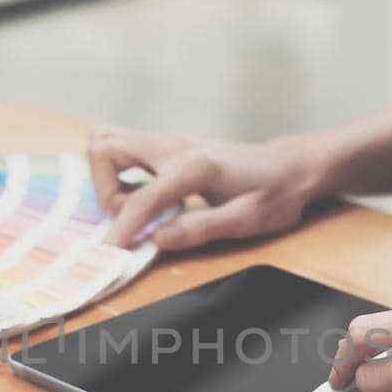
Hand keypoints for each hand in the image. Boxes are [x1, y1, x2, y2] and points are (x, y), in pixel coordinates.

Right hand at [87, 126, 321, 250]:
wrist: (289, 166)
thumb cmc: (274, 193)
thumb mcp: (247, 220)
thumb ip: (201, 228)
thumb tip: (159, 240)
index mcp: (194, 167)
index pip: (139, 198)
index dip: (122, 229)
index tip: (112, 251)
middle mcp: (175, 145)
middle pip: (104, 147)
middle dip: (102, 188)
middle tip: (126, 217)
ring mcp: (169, 140)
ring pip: (107, 141)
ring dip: (106, 177)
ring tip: (132, 207)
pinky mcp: (168, 144)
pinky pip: (124, 148)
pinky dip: (118, 172)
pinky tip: (143, 197)